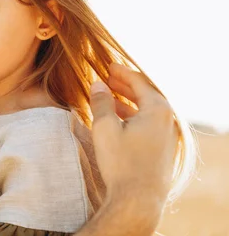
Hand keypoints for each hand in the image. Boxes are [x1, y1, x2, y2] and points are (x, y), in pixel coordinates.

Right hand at [90, 63, 177, 222]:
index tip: (108, 66)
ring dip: (129, 101)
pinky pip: (150, 124)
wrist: (137, 200)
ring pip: (148, 110)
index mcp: (158, 109)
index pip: (139, 81)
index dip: (122, 72)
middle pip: (147, 94)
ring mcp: (169, 136)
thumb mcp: (104, 127)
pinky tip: (119, 120)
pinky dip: (134, 116)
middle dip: (126, 85)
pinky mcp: (164, 150)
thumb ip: (101, 101)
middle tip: (108, 78)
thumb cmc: (121, 162)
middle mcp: (169, 120)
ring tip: (110, 98)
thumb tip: (97, 84)